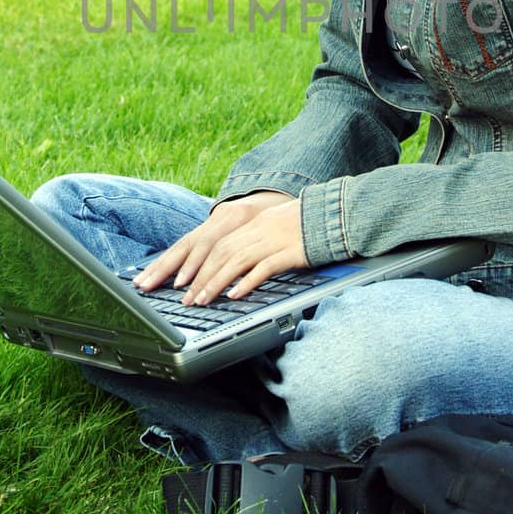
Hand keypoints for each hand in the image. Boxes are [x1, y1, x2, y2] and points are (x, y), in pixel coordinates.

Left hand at [132, 191, 307, 306]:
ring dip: (215, 282)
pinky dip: (248, 281)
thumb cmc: (302, 226)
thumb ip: (251, 244)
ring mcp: (272, 241)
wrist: (332, 213)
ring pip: (236, 261)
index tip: (180, 283)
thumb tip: (232, 269)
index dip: (196, 264)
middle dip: (199, 277)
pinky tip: (235, 294)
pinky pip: (264, 267)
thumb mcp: (271, 230)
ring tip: (202, 300)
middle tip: (185, 298)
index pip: (215, 245)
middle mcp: (256, 231)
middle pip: (220, 254)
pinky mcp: (289, 252)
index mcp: (250, 226)